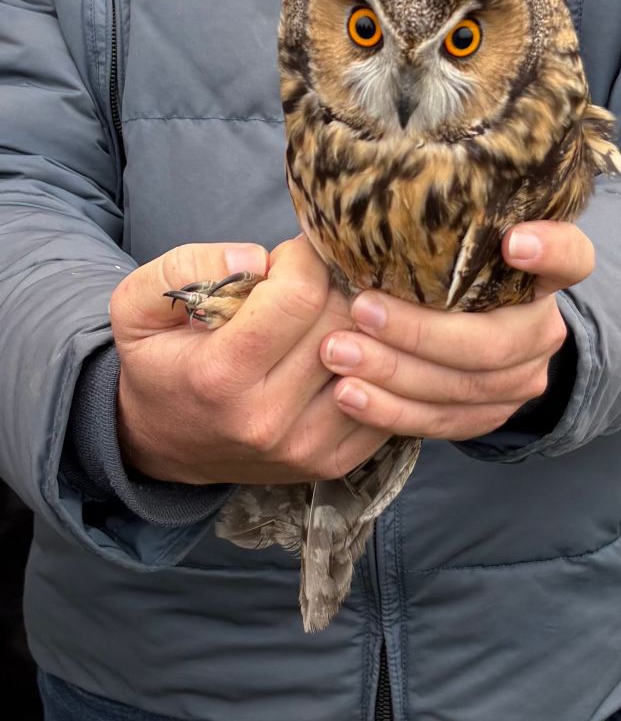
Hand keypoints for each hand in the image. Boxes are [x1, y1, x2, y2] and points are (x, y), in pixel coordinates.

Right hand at [111, 237, 389, 483]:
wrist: (160, 443)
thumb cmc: (157, 362)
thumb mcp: (138, 304)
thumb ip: (186, 266)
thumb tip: (256, 259)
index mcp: (220, 375)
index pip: (300, 297)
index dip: (302, 260)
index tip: (288, 258)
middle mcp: (266, 419)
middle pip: (341, 322)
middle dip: (330, 286)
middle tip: (308, 284)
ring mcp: (303, 446)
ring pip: (370, 359)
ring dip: (357, 326)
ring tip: (324, 317)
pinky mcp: (330, 462)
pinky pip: (381, 399)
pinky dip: (371, 367)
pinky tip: (343, 353)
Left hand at [320, 221, 592, 439]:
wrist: (461, 331)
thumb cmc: (441, 271)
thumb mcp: (452, 243)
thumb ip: (440, 230)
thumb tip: (378, 197)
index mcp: (542, 275)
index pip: (572, 258)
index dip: (550, 252)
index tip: (513, 243)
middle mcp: (542, 328)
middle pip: (494, 341)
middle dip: (420, 331)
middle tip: (361, 310)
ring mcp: (522, 378)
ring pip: (463, 387)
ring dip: (394, 372)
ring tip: (337, 354)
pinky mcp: (491, 415)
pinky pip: (442, 422)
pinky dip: (391, 411)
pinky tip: (348, 394)